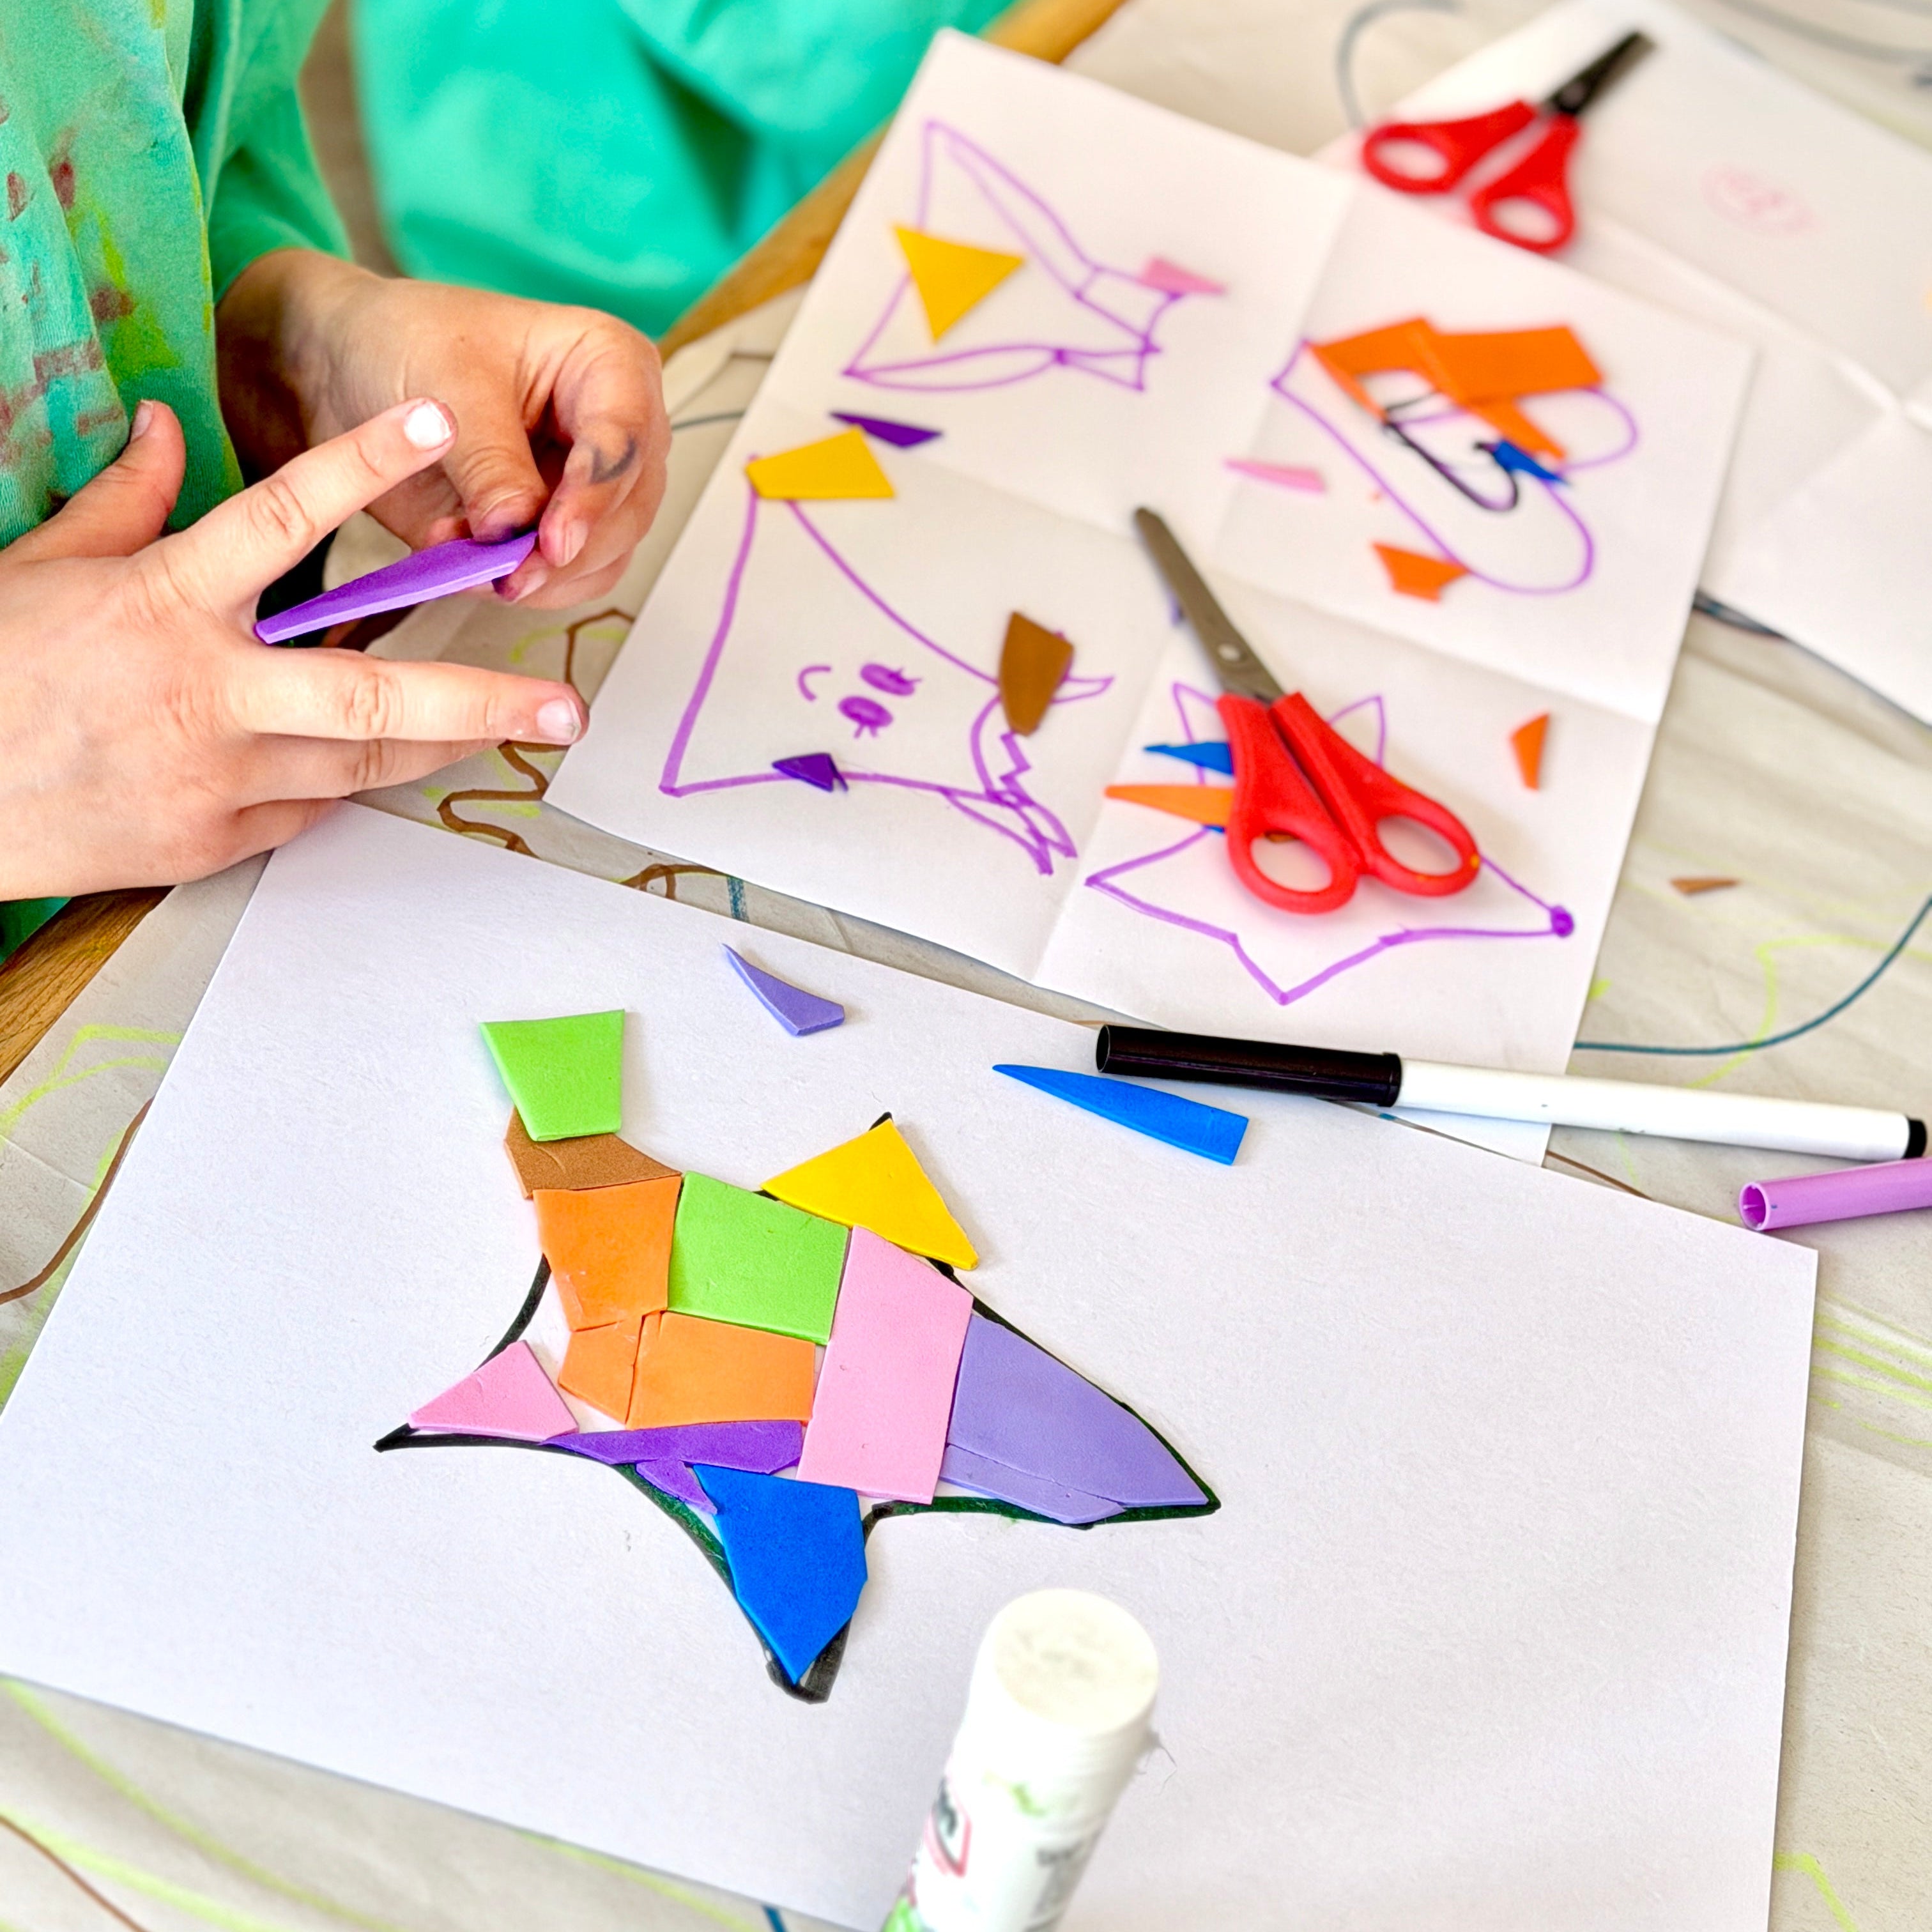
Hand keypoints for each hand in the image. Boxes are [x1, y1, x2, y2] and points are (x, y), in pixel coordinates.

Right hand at [0, 399, 586, 897]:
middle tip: (565, 702)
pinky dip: (339, 781)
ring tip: (511, 726)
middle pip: (372, 697)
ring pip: (362, 765)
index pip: (280, 515)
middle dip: (481, 700)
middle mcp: (206, 693)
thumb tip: (174, 423)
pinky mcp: (210, 843)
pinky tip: (360, 759)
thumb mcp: (41, 565)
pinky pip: (307, 809)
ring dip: (441, 743)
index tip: (439, 419)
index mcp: (163, 602)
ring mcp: (215, 778)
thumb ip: (125, 499)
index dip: (364, 462)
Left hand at [218, 254, 669, 608]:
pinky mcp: (555, 532)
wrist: (351, 369)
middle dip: (565, 552)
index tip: (553, 541)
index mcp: (608, 365)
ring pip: (601, 559)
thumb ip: (490, 463)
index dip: (595, 495)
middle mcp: (614, 433)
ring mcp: (589, 489)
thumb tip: (516, 529)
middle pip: (626, 513)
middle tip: (508, 571)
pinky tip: (465, 561)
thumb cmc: (406, 340)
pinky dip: (515, 585)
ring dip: (537, 576)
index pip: (625, 441)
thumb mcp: (445, 384)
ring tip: (465, 556)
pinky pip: (561, 583)